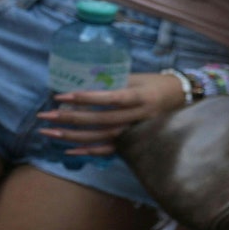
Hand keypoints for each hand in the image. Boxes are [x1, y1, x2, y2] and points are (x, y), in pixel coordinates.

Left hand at [37, 72, 190, 154]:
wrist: (182, 99)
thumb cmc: (156, 84)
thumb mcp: (137, 78)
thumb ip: (113, 82)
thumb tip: (82, 84)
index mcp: (141, 97)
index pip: (110, 99)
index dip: (86, 98)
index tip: (61, 96)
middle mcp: (139, 117)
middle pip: (101, 121)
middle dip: (71, 118)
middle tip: (46, 116)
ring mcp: (137, 132)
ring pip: (102, 137)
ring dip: (74, 136)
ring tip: (50, 132)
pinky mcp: (135, 141)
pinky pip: (110, 150)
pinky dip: (89, 151)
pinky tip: (69, 150)